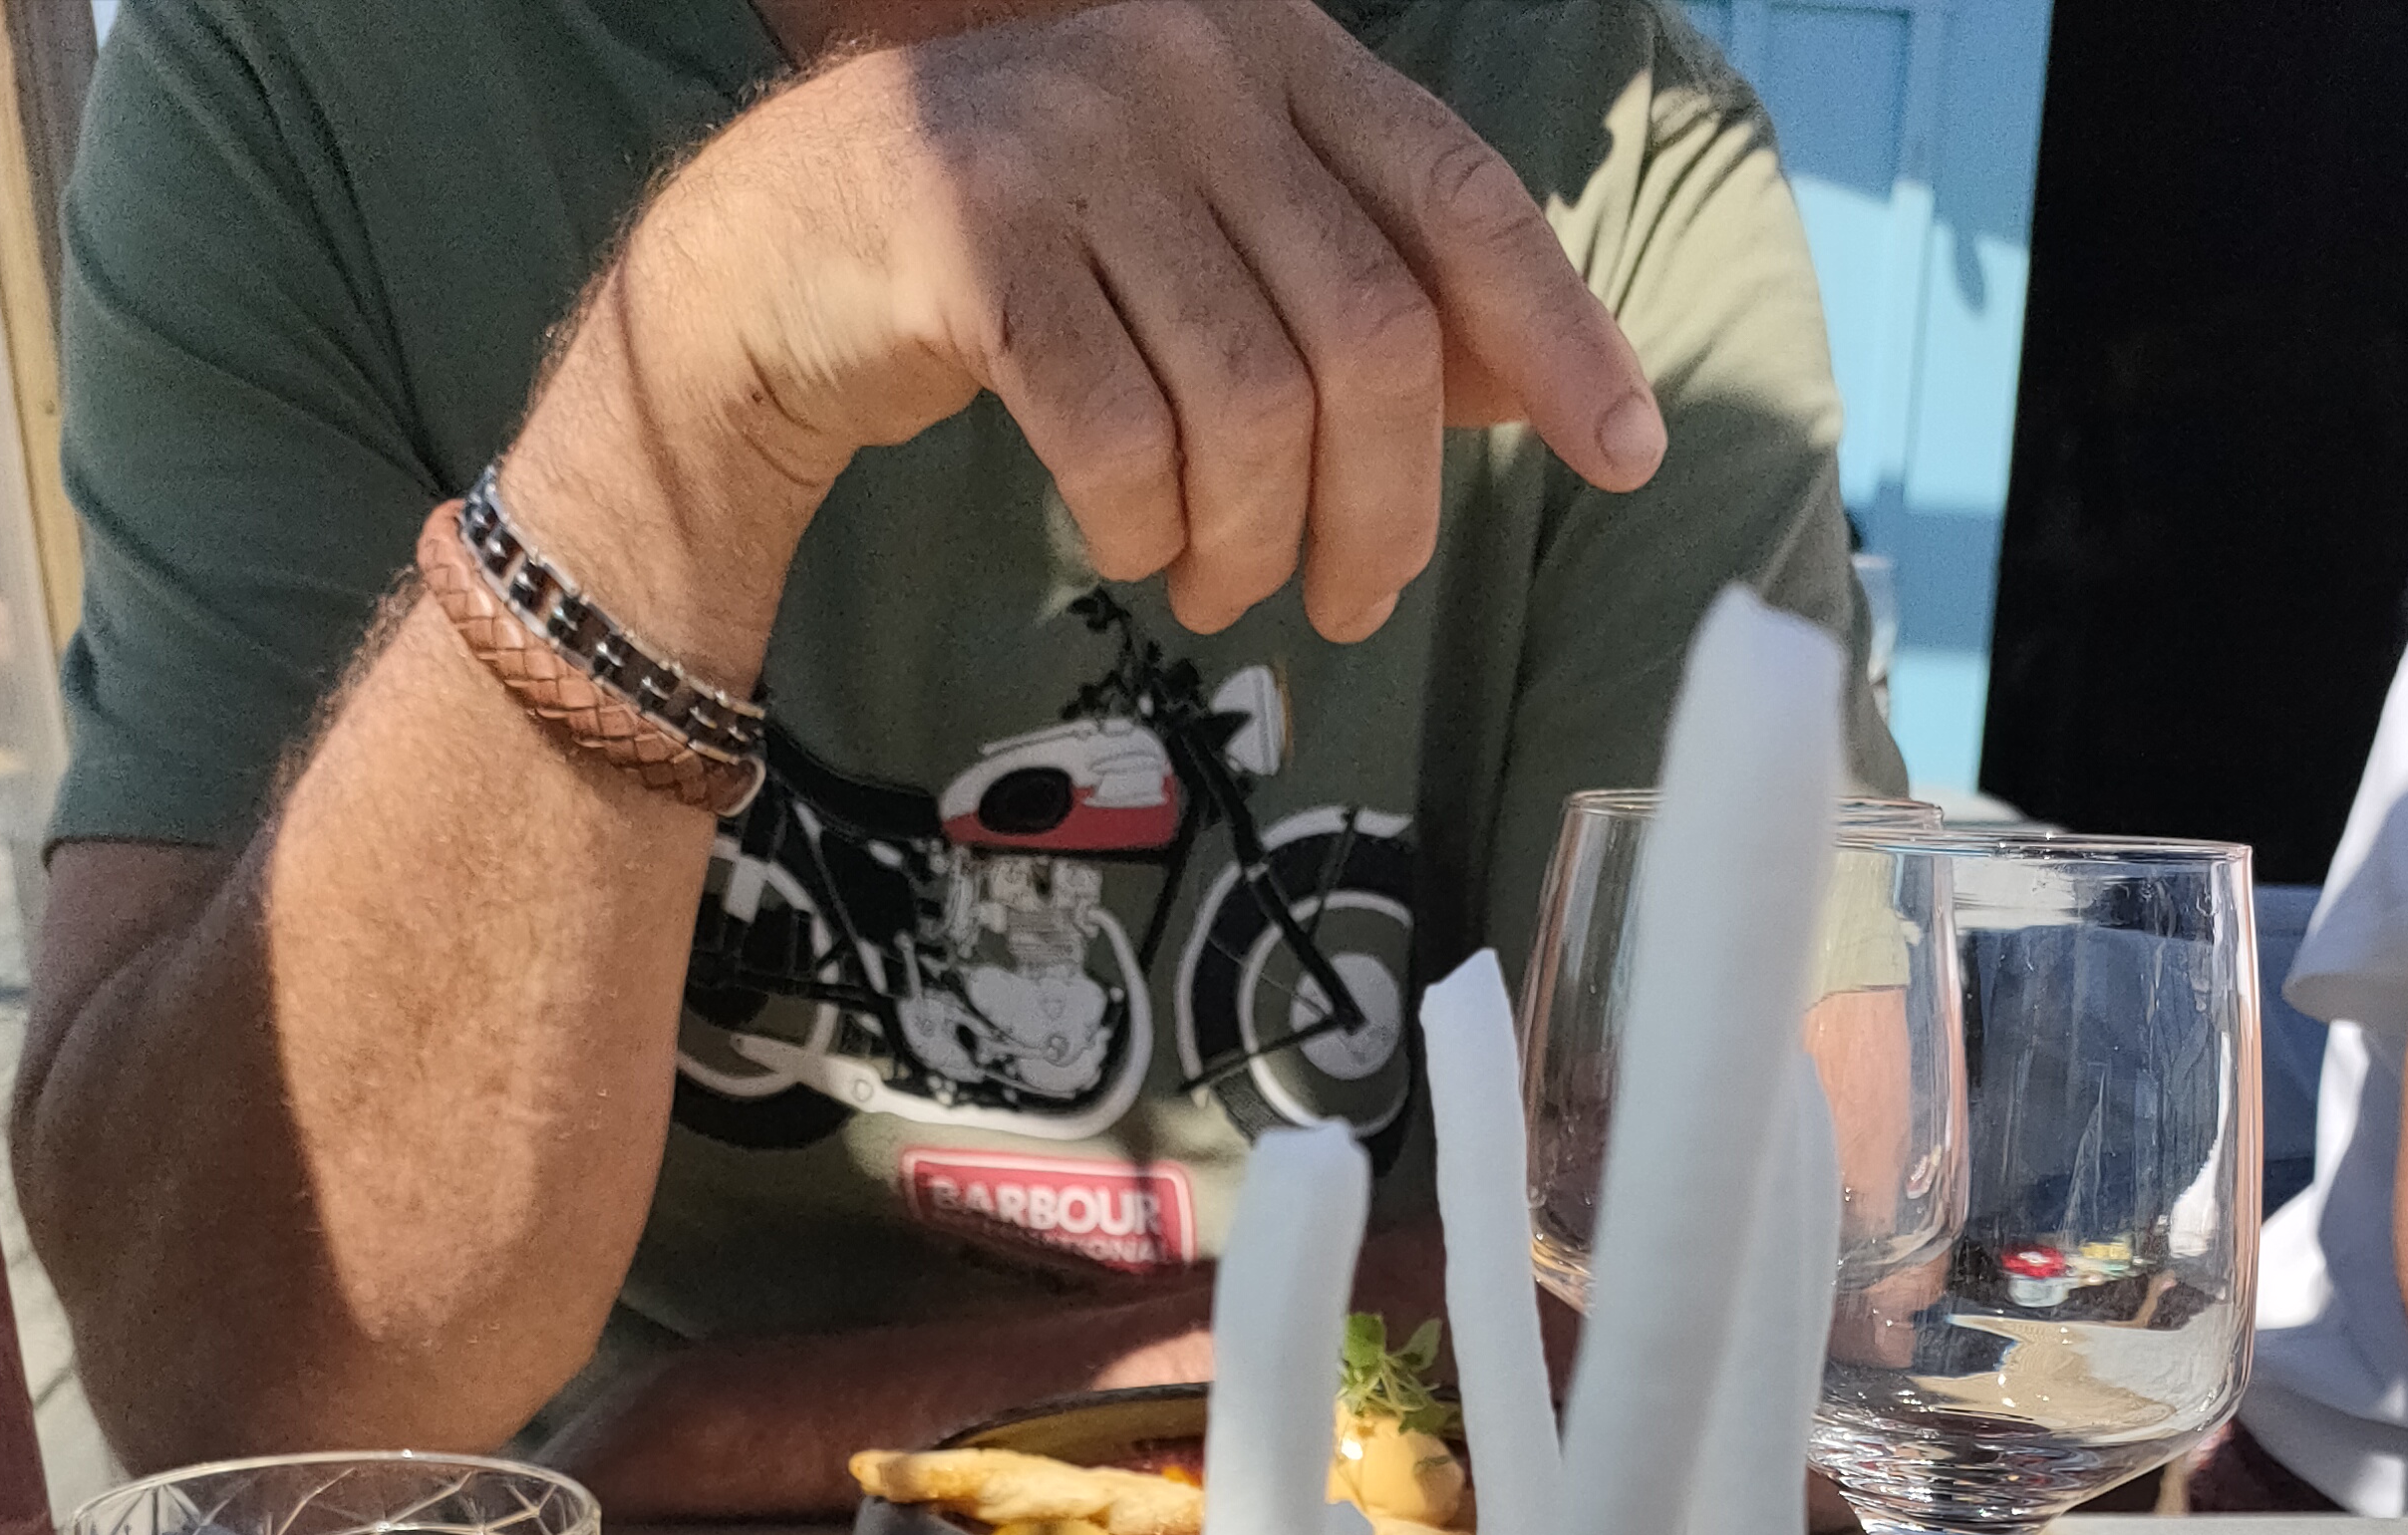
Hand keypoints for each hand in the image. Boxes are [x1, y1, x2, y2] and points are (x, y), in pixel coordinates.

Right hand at [597, 0, 1665, 647]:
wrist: (780, 262)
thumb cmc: (1030, 271)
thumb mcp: (1215, 256)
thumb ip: (1367, 298)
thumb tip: (1539, 384)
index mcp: (1271, 55)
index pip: (1457, 201)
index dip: (1557, 335)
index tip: (1627, 452)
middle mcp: (1184, 66)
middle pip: (1368, 337)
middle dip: (1379, 512)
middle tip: (1343, 607)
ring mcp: (1072, 137)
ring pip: (1249, 403)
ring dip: (1251, 541)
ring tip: (1221, 586)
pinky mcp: (969, 238)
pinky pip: (1116, 433)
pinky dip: (1139, 524)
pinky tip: (1128, 545)